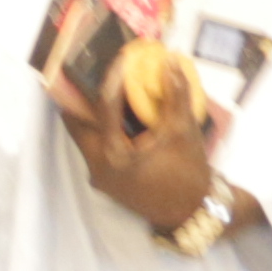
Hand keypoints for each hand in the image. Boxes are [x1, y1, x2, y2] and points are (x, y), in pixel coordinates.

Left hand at [46, 69, 230, 238]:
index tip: (119, 57)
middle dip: (84, 95)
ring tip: (103, 85)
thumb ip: (176, 95)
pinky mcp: (105, 179)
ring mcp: (97, 175)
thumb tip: (169, 60)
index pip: (104, 107)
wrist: (193, 213)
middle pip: (78, 122)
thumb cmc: (189, 174)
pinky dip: (101, 127)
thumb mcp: (184, 132)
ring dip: (92, 111)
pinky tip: (117, 111)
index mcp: (113, 155)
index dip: (112, 78)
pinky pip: (95, 145)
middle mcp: (96, 166)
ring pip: (84, 134)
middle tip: (93, 69)